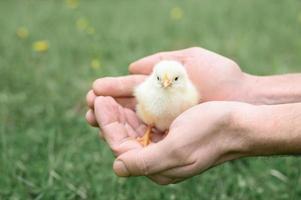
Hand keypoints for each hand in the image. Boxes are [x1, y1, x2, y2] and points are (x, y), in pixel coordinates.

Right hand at [86, 47, 248, 126]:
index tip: (94, 92)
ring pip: (133, 125)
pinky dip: (130, 137)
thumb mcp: (191, 59)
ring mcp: (167, 123)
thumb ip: (160, 59)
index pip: (130, 90)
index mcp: (161, 86)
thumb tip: (131, 67)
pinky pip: (147, 139)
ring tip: (94, 121)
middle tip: (89, 110)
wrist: (245, 98)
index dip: (111, 91)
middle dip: (106, 110)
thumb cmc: (222, 76)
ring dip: (113, 124)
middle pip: (128, 109)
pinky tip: (115, 136)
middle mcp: (161, 106)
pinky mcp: (173, 138)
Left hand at [93, 96, 251, 183]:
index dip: (107, 125)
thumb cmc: (212, 133)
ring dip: (118, 113)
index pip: (121, 148)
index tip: (99, 102)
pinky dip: (133, 112)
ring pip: (132, 130)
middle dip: (109, 117)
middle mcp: (158, 159)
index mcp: (158, 167)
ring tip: (104, 95)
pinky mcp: (170, 134)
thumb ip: (145, 162)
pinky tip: (126, 100)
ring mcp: (164, 146)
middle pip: (124, 138)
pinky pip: (145, 124)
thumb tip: (116, 168)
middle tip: (95, 97)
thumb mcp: (178, 149)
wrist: (240, 123)